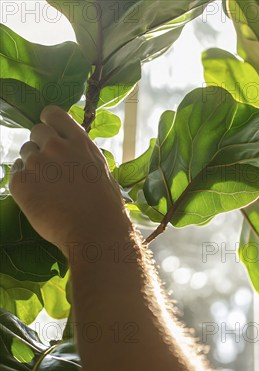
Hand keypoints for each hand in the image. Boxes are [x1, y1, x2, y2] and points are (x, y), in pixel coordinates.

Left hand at [9, 105, 129, 253]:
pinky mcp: (21, 182)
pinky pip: (16, 174)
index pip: (52, 113)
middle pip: (36, 131)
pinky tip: (40, 197)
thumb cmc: (104, 205)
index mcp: (79, 141)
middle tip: (52, 167)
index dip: (50, 123)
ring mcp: (36, 163)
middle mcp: (56, 146)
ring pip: (25, 154)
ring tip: (49, 187)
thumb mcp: (100, 168)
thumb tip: (70, 146)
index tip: (52, 134)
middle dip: (42, 145)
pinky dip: (25, 183)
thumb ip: (81, 152)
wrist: (94, 230)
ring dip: (33, 165)